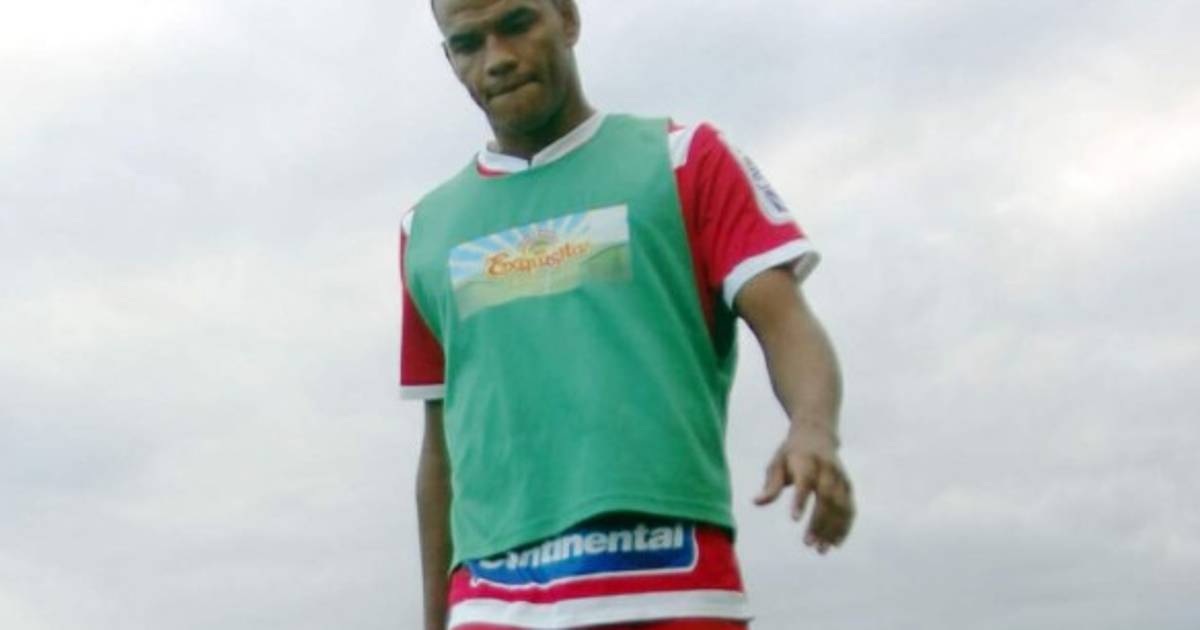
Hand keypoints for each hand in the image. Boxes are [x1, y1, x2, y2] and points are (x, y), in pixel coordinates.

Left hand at [753, 420, 854, 553]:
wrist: (817, 434)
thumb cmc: (790, 454)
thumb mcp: (776, 464)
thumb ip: (770, 485)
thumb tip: (756, 502)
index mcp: (806, 460)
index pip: (805, 481)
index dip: (801, 499)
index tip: (793, 519)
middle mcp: (827, 469)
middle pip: (826, 497)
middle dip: (819, 522)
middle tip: (808, 544)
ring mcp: (841, 478)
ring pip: (841, 506)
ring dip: (833, 529)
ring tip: (821, 550)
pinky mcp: (848, 486)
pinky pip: (850, 509)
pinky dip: (845, 527)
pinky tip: (835, 543)